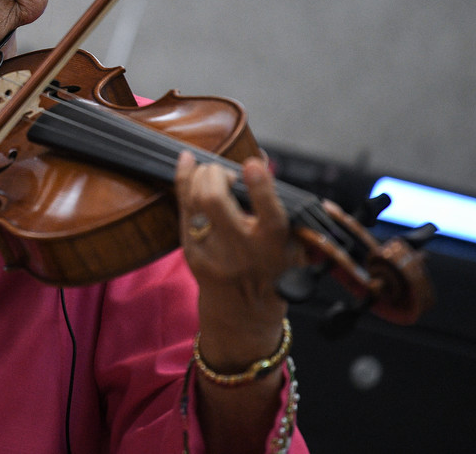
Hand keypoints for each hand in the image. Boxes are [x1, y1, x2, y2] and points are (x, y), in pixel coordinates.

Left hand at [174, 151, 298, 369]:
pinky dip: (184, 182)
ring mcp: (212, 253)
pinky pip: (183, 209)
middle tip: (226, 173)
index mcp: (273, 248)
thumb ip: (281, 205)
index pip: (270, 216)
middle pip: (216, 201)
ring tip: (212, 174)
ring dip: (201, 176)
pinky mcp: (191, 252)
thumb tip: (260, 160)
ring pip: (196, 201)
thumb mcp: (292, 244)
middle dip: (216, 174)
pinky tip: (187, 163)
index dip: (260, 188)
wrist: (243, 314)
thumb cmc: (273, 270)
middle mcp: (241, 252)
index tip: (253, 165)